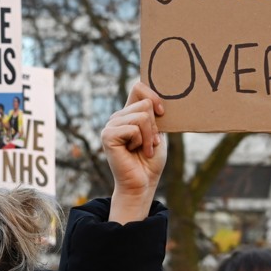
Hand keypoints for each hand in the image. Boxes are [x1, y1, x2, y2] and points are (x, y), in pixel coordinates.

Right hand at [103, 81, 166, 223]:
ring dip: (149, 137)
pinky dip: (140, 142)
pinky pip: (133, 128)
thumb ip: (154, 115)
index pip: (138, 87)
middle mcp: (118, 117)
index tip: (162, 113)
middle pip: (145, 103)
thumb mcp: (157, 133)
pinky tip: (133, 152)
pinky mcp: (108, 135)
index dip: (153, 95)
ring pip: (141, 116)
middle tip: (150, 143)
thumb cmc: (150, 161)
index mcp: (128, 113)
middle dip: (154, 126)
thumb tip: (156, 99)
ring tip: (144, 149)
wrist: (143, 183)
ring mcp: (111, 125)